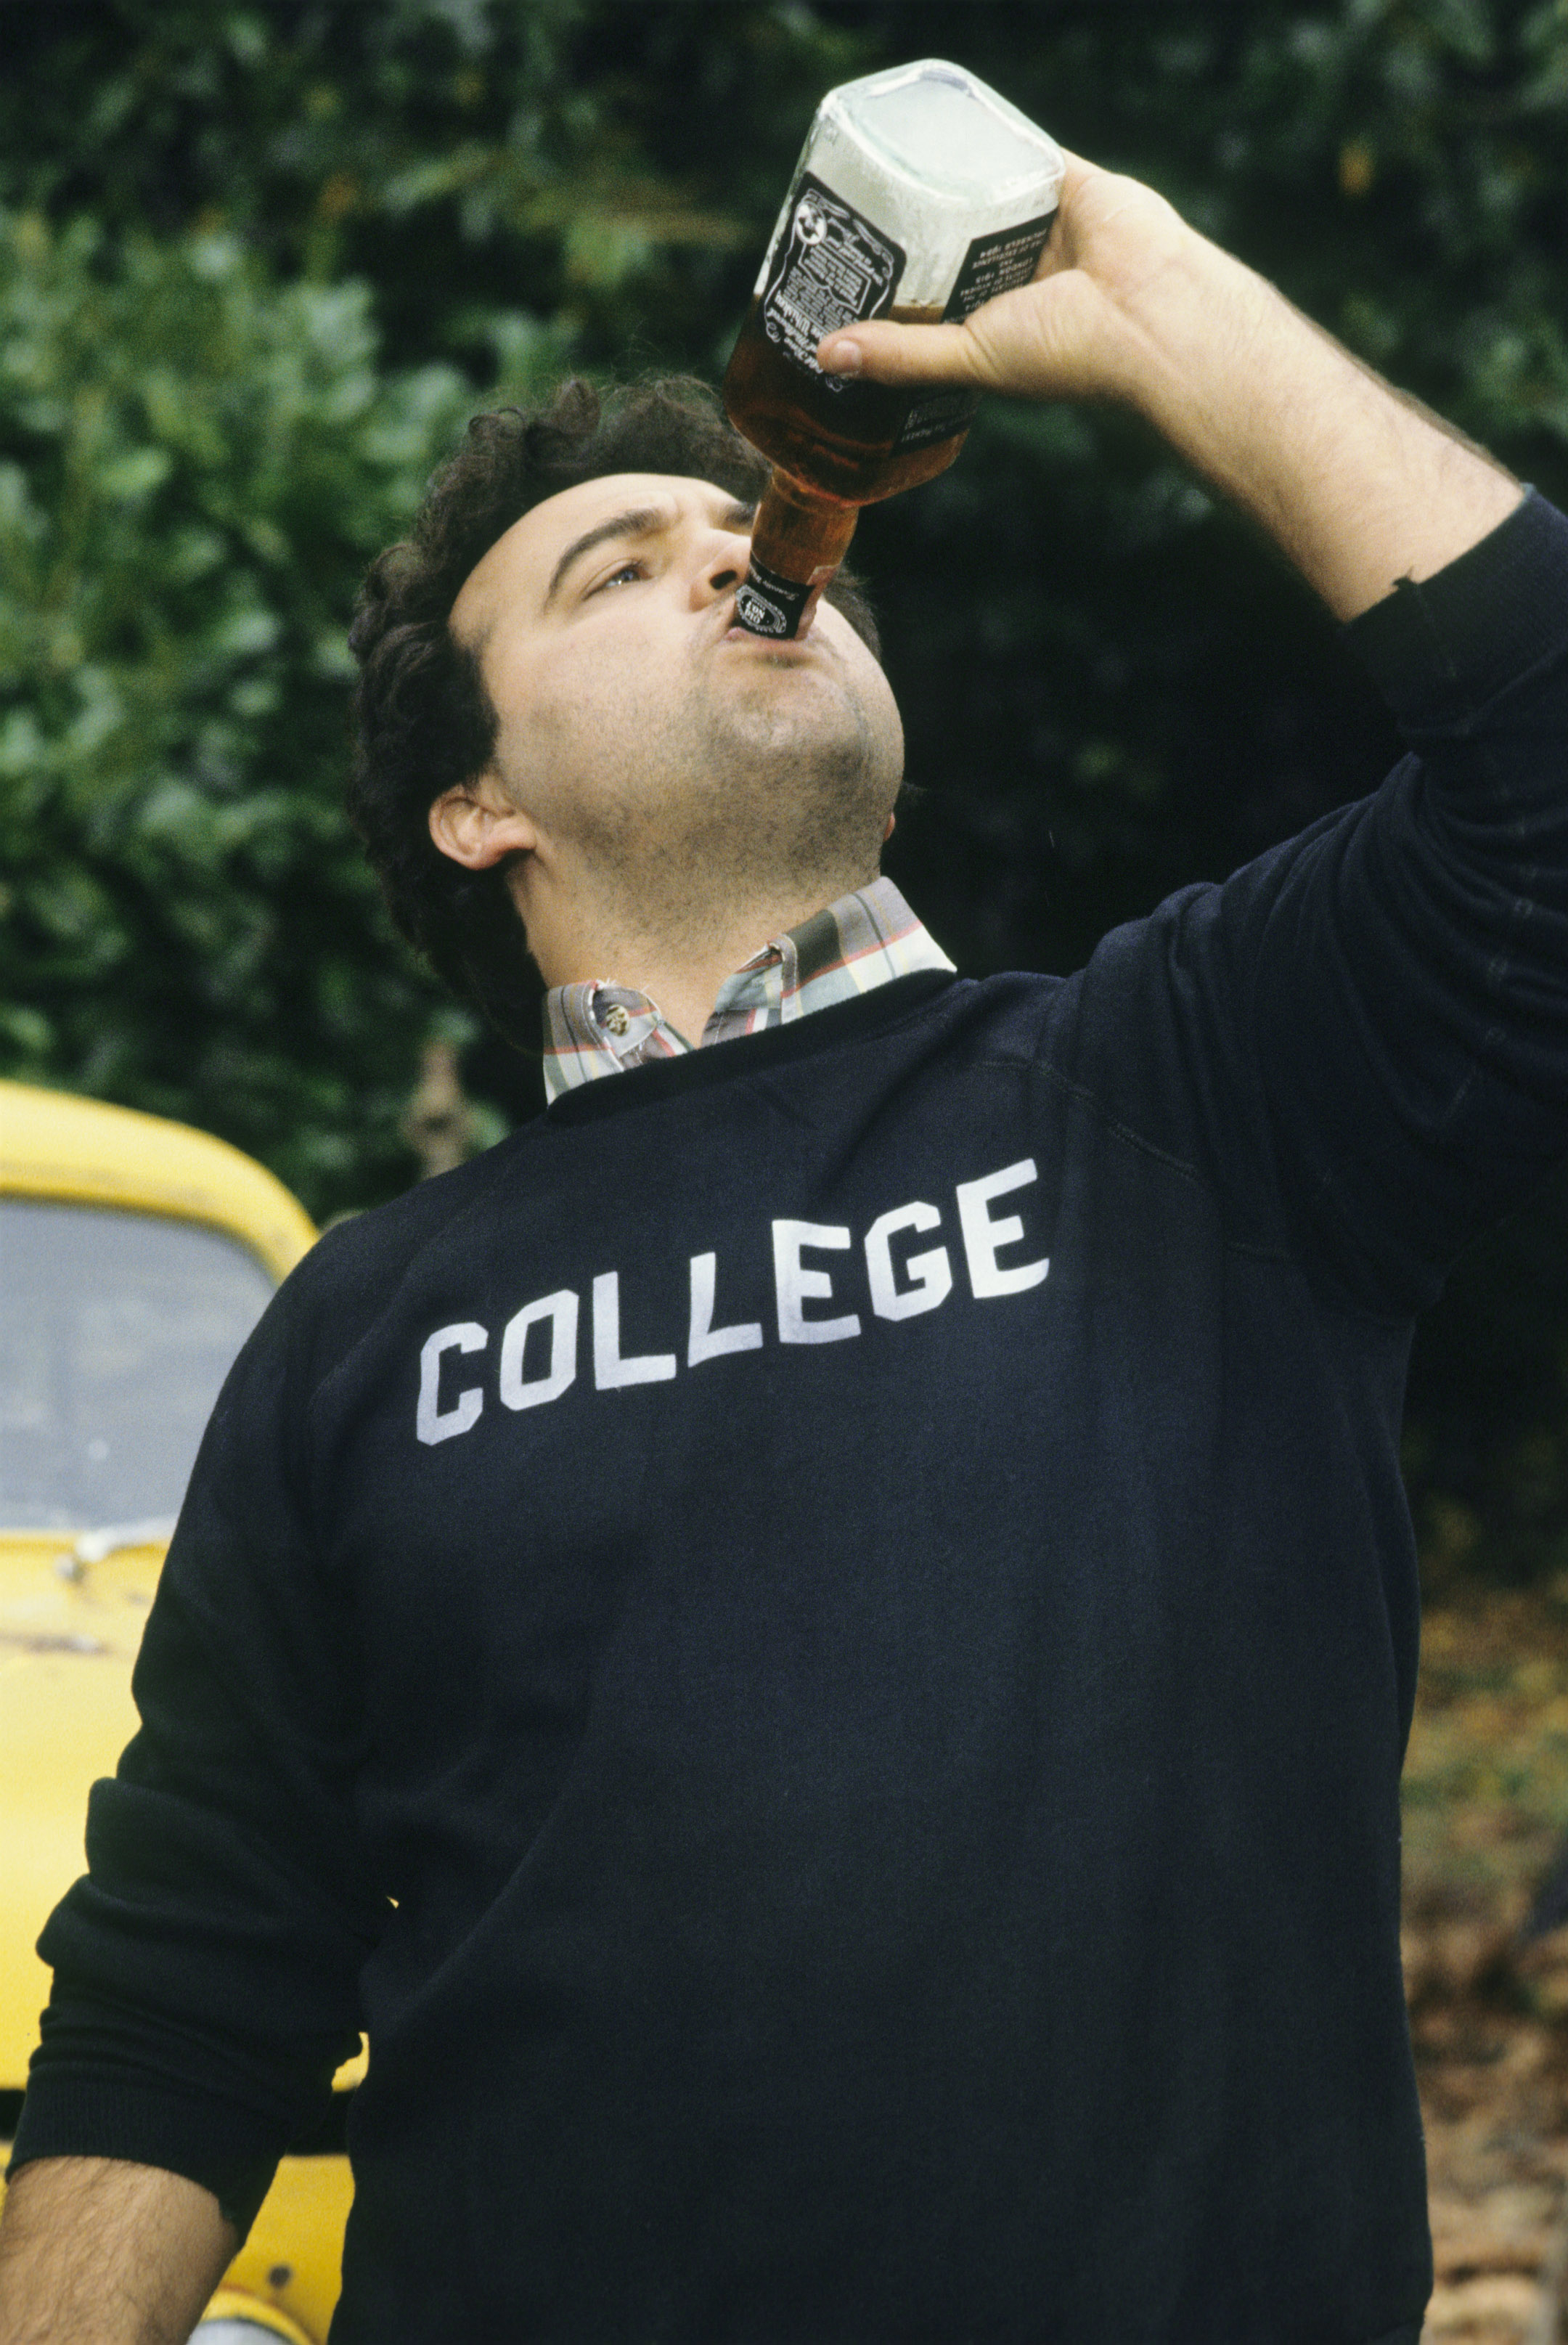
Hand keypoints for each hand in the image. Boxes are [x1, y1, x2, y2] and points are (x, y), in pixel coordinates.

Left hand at [817, 152, 1197, 410]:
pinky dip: (992, 137)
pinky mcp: (1070, 183)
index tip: (850, 270)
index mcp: (995, 323)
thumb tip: (826, 356)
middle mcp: (1017, 275)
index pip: (932, 298)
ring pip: (983, 195)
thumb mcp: (969, 357)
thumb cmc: (1069, 352)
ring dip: (946, 181)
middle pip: (951, 242)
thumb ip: (902, 355)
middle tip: (858, 210)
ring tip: (889, 162)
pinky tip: (948, 123)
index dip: (896, 285)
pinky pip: (1023, 151)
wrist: (1149, 313)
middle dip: (913, 229)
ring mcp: (1044, 227)